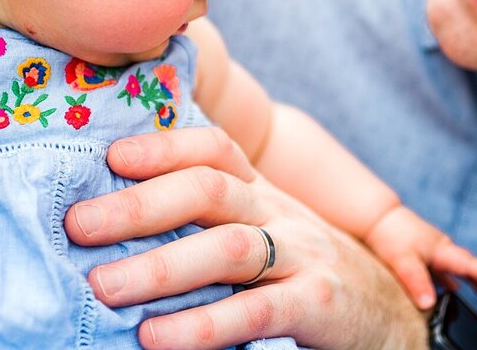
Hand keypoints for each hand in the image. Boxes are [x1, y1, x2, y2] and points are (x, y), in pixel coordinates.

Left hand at [64, 126, 427, 349]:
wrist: (397, 317)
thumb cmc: (307, 274)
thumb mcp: (266, 233)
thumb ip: (211, 223)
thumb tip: (118, 220)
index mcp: (263, 193)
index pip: (215, 150)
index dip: (163, 146)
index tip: (110, 157)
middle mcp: (281, 214)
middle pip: (211, 190)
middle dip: (141, 204)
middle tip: (79, 226)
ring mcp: (303, 257)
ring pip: (230, 249)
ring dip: (162, 265)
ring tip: (104, 287)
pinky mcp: (319, 305)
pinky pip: (256, 312)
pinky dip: (204, 324)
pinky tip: (157, 338)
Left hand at [364, 205, 476, 308]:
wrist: (375, 217)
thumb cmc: (389, 234)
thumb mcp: (403, 260)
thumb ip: (417, 281)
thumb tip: (429, 304)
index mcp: (441, 249)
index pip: (470, 266)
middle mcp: (442, 249)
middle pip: (471, 267)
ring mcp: (434, 250)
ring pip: (459, 268)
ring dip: (475, 280)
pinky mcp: (423, 253)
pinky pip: (445, 269)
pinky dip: (453, 280)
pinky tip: (454, 289)